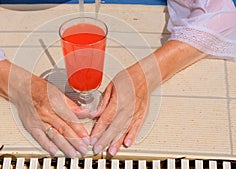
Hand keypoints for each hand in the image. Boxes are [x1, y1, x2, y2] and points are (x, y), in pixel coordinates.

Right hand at [0, 60, 89, 157]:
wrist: (22, 88)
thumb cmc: (41, 89)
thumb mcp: (59, 93)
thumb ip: (72, 105)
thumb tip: (86, 113)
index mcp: (56, 103)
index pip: (71, 120)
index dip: (80, 130)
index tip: (87, 138)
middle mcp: (47, 113)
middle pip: (64, 129)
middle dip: (75, 141)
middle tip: (83, 149)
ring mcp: (39, 120)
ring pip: (54, 135)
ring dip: (64, 146)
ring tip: (72, 153)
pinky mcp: (31, 126)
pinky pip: (40, 137)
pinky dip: (47, 145)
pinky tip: (54, 151)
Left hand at [90, 40, 205, 155]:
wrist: (145, 76)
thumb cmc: (128, 79)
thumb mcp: (110, 86)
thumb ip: (103, 102)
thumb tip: (95, 113)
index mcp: (119, 100)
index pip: (106, 118)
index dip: (99, 130)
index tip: (92, 138)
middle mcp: (128, 108)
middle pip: (115, 127)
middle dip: (105, 140)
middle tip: (97, 149)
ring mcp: (136, 113)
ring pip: (125, 130)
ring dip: (117, 142)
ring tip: (110, 151)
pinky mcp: (141, 115)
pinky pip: (136, 128)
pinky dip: (132, 136)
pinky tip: (127, 143)